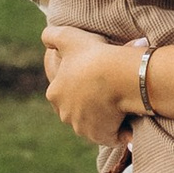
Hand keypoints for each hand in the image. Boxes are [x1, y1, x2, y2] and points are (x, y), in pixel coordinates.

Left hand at [43, 24, 138, 142]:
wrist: (120, 76)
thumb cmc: (94, 55)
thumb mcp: (69, 37)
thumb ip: (52, 36)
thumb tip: (46, 39)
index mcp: (55, 93)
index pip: (64, 89)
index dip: (80, 81)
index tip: (94, 75)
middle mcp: (64, 114)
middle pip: (77, 108)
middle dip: (88, 103)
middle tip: (106, 90)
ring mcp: (82, 128)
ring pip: (92, 122)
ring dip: (103, 118)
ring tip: (118, 106)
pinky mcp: (101, 136)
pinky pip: (110, 135)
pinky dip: (118, 132)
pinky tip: (127, 124)